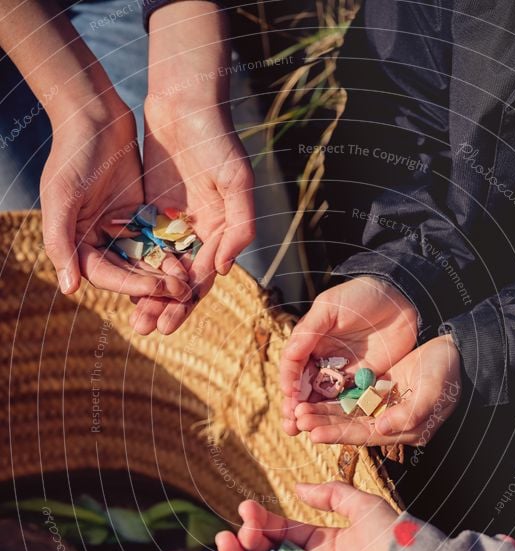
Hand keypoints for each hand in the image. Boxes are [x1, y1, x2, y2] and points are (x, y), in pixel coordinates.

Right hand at [41, 102, 190, 303]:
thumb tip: (69, 290)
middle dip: (153, 285)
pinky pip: (157, 238)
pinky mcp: (139, 214)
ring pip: (145, 259)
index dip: (130, 284)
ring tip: (188, 282)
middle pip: (127, 272)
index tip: (156, 287)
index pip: (105, 275)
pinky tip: (191, 258)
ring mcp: (119, 228)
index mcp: (75, 242)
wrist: (94, 115)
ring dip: (165, 272)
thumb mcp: (61, 198)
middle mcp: (96, 240)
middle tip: (181, 294)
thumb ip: (60, 243)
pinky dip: (171, 250)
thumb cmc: (72, 154)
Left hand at [130, 1, 254, 334]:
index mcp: (223, 232)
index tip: (169, 320)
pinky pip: (143, 246)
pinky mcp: (153, 211)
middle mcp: (201, 233)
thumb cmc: (216, 140)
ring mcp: (176, 224)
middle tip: (147, 328)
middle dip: (167, 307)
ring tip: (134, 320)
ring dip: (149, 295)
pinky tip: (120, 286)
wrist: (184, 102)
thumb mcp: (236, 182)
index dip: (187, 301)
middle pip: (183, 280)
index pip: (205, 276)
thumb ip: (239, 227)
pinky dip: (134, 268)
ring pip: (161, 269)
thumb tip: (227, 269)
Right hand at [280, 277, 417, 435]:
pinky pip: (348, 401)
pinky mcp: (363, 382)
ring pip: (323, 399)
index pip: (294, 366)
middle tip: (290, 425)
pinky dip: (337, 416)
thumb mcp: (330, 307)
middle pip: (305, 388)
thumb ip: (309, 331)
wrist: (402, 299)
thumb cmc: (362, 296)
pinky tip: (330, 429)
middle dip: (295, 407)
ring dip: (313, 416)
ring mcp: (343, 374)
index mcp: (310, 342)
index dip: (290, 382)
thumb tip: (289, 357)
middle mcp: (323, 361)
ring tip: (302, 431)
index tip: (289, 398)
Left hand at [295, 334, 461, 446]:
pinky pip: (351, 397)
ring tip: (298, 411)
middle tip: (297, 420)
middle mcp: (392, 422)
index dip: (339, 434)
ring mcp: (385, 407)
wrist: (457, 350)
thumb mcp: (435, 390)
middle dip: (324, 424)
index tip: (313, 433)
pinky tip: (312, 395)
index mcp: (406, 429)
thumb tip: (383, 428)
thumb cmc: (450, 370)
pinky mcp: (379, 391)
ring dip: (323, 412)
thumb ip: (412, 412)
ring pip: (348, 412)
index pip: (366, 434)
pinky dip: (332, 397)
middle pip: (352, 426)